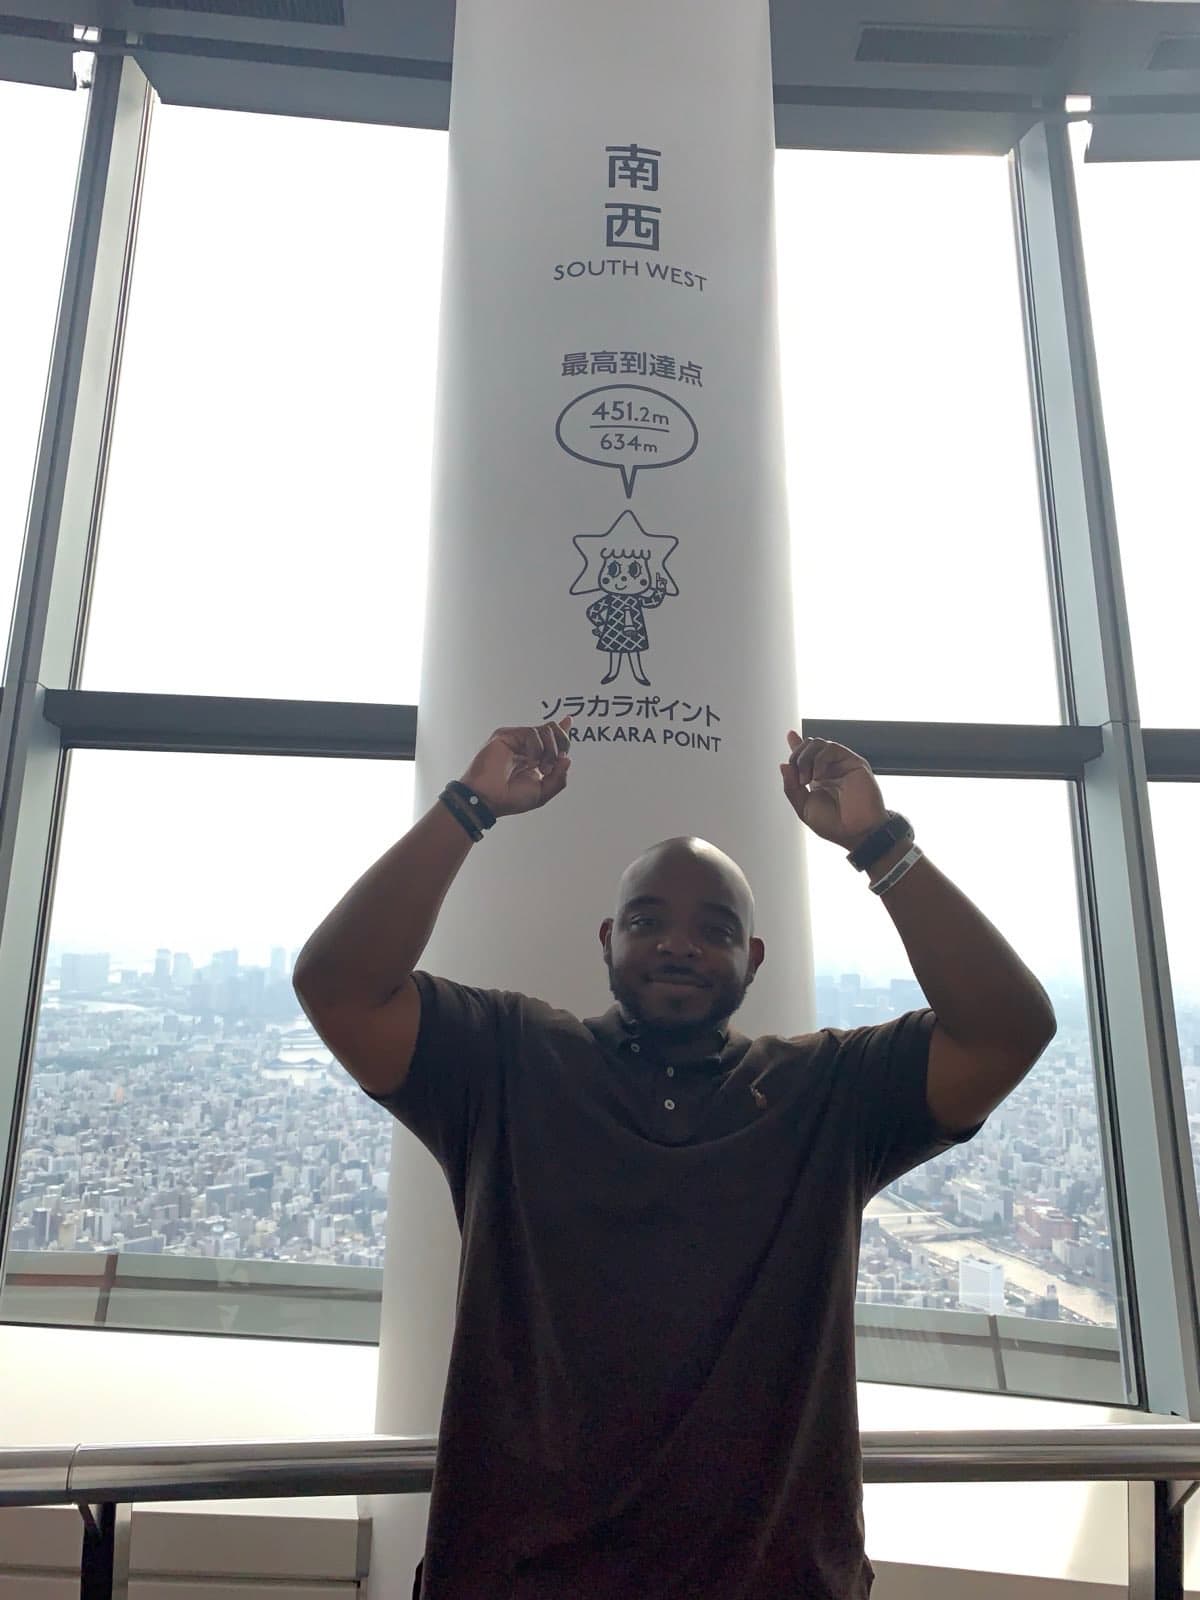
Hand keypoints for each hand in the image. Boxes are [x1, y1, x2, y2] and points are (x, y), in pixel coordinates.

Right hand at [461, 719, 572, 817]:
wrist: (489, 799)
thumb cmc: (509, 799)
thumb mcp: (543, 793)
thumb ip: (559, 777)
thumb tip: (567, 759)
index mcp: (532, 758)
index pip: (550, 738)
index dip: (561, 731)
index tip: (568, 721)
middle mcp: (525, 747)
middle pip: (552, 730)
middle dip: (561, 745)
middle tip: (552, 765)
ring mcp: (515, 740)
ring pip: (546, 729)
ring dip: (550, 750)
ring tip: (540, 767)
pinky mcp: (506, 735)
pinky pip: (532, 733)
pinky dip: (536, 749)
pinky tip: (529, 761)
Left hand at [780, 733, 887, 849]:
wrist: (856, 832)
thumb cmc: (834, 825)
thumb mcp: (803, 808)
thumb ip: (791, 787)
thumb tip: (783, 765)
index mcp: (818, 780)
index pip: (807, 756)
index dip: (797, 745)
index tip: (790, 734)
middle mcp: (830, 770)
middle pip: (808, 746)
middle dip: (796, 757)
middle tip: (798, 778)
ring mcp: (841, 765)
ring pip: (818, 743)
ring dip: (805, 758)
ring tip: (806, 779)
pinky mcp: (853, 762)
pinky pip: (831, 748)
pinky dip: (819, 759)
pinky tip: (818, 776)